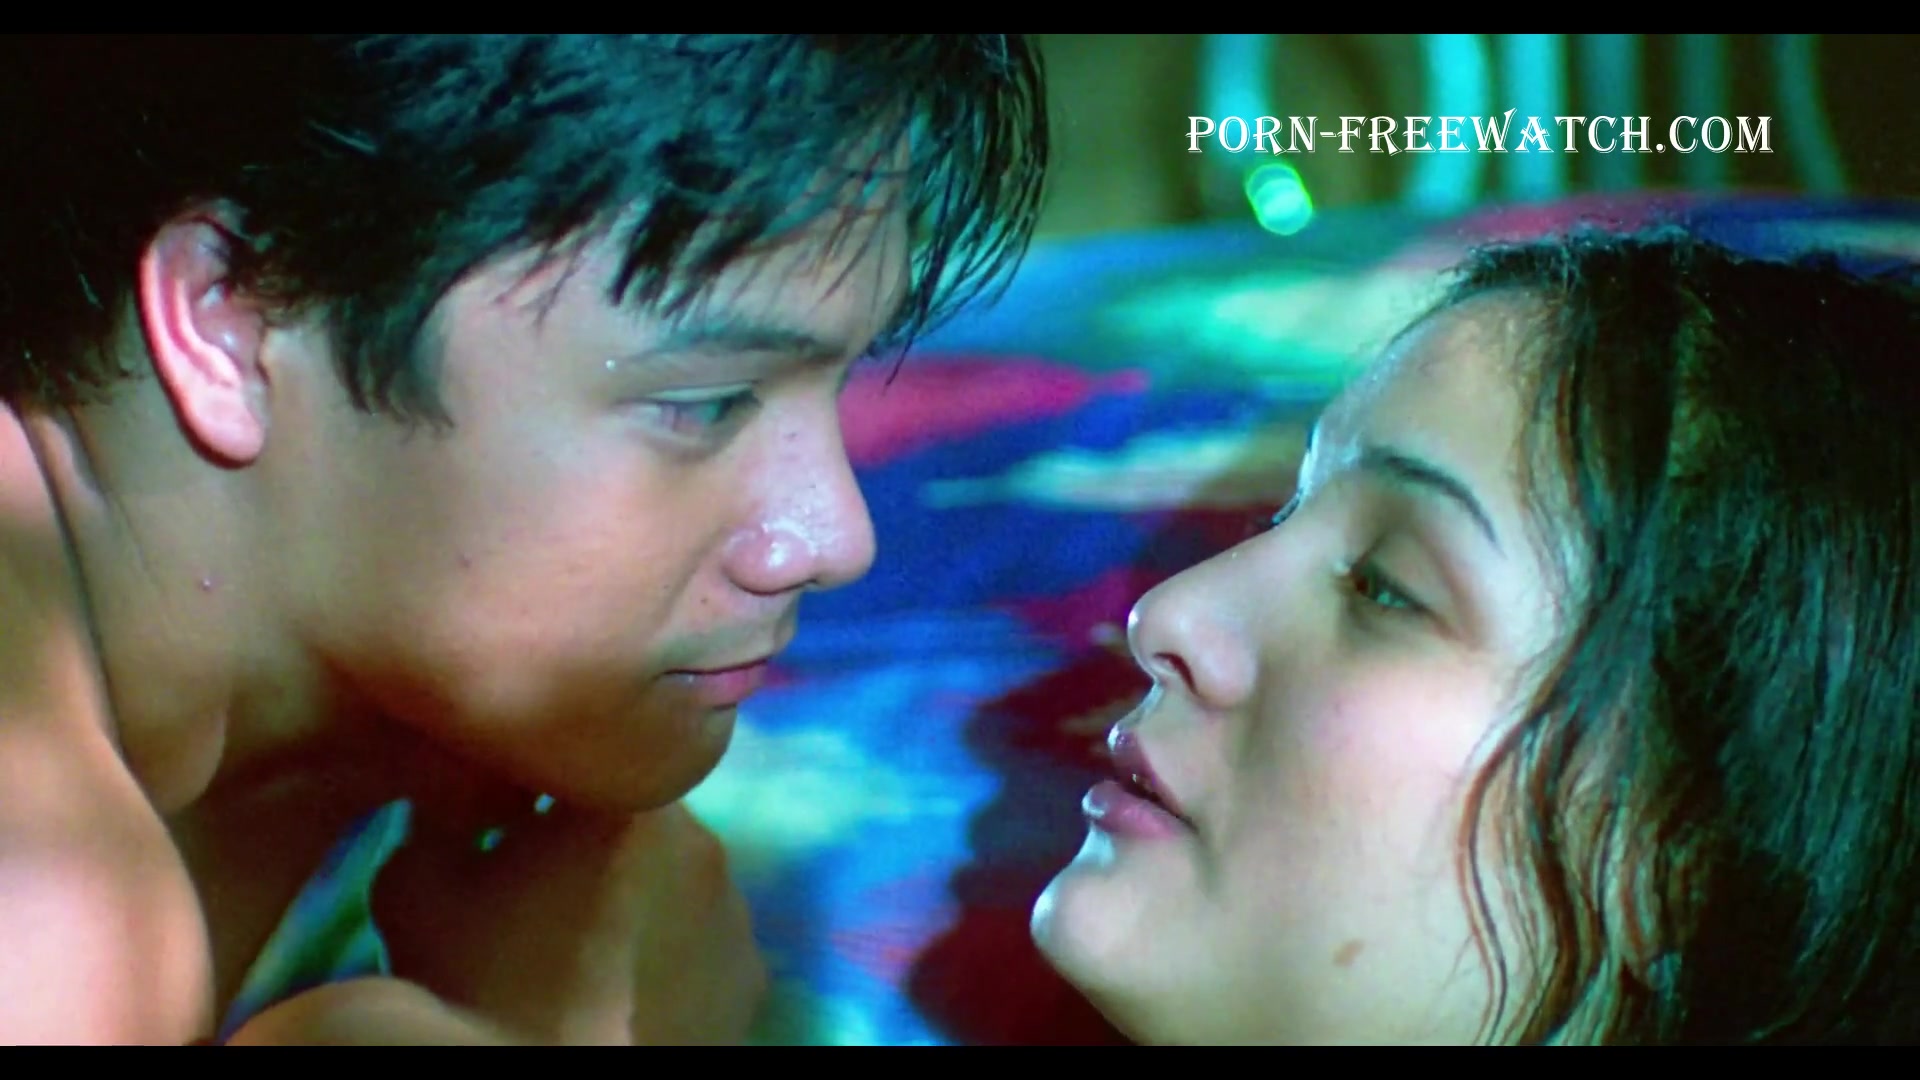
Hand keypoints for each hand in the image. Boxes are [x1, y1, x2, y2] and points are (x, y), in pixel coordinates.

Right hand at [372, 799, 768, 1044]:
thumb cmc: (479, 985)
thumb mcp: (416, 889)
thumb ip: (436, 820)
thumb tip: (460, 799)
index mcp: (625, 799)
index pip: (582, 761)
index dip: (540, 790)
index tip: (509, 828)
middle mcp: (702, 839)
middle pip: (637, 821)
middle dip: (595, 845)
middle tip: (542, 896)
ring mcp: (738, 911)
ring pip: (678, 881)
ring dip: (641, 896)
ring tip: (586, 950)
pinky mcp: (754, 979)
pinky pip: (705, 944)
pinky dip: (673, 955)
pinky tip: (628, 989)